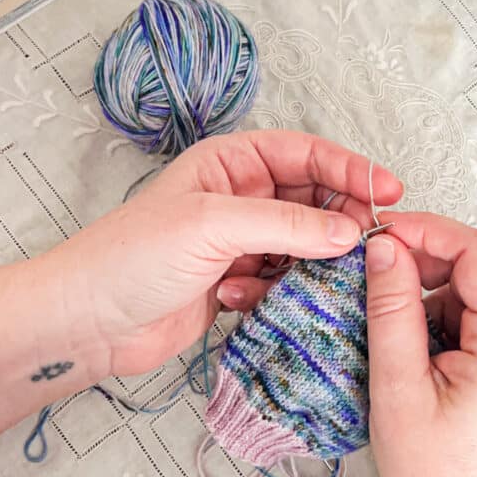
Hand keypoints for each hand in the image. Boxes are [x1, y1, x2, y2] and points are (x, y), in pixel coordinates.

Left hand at [53, 130, 401, 382]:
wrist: (87, 322)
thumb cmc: (131, 256)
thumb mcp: (213, 225)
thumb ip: (287, 224)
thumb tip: (349, 231)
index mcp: (231, 162)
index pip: (305, 154)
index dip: (350, 168)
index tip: (389, 190)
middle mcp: (240, 197)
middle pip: (313, 198)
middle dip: (341, 219)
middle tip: (372, 240)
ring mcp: (240, 241)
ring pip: (304, 243)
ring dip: (315, 260)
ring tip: (326, 277)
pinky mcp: (237, 282)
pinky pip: (283, 279)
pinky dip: (280, 290)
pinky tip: (247, 299)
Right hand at [365, 214, 476, 476]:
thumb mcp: (398, 385)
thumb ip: (392, 307)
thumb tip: (384, 247)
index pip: (476, 251)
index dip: (426, 230)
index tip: (379, 232)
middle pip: (475, 266)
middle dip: (421, 261)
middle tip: (369, 272)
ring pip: (469, 290)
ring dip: (423, 292)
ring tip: (382, 322)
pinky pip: (470, 317)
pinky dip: (434, 317)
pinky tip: (405, 346)